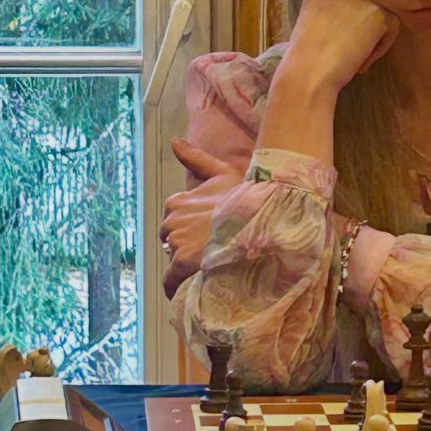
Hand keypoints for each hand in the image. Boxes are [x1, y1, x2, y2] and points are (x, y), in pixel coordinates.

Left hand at [161, 138, 245, 298]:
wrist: (260, 221)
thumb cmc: (245, 199)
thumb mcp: (223, 173)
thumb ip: (196, 158)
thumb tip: (174, 140)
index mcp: (177, 201)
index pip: (173, 221)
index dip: (191, 229)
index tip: (208, 234)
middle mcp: (172, 221)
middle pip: (171, 241)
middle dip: (186, 246)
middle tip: (213, 251)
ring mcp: (176, 242)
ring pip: (174, 259)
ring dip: (188, 264)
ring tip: (212, 267)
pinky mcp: (182, 263)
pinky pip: (170, 280)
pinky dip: (175, 287)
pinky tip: (188, 290)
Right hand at [282, 0, 400, 93]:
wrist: (308, 69)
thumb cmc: (308, 45)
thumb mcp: (316, 4)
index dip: (350, 8)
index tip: (339, 27)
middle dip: (364, 18)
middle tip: (346, 40)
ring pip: (383, 9)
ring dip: (373, 32)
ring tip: (352, 50)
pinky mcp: (381, 11)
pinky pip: (393, 27)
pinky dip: (380, 47)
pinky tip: (359, 58)